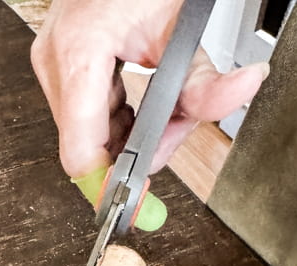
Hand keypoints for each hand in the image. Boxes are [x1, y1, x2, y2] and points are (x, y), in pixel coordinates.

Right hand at [31, 0, 268, 176]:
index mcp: (79, 52)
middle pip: (88, 147)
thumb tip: (243, 90)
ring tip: (165, 114)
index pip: (81, 150)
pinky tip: (143, 108)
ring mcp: (53, 65)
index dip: (109, 184)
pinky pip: (88, 118)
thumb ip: (208, 79)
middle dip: (135, 152)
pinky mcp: (60, 69)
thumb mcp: (181, 29)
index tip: (134, 204)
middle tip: (172, 137)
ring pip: (89, 137)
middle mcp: (56, 61)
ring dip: (131, 138)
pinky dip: (121, 122)